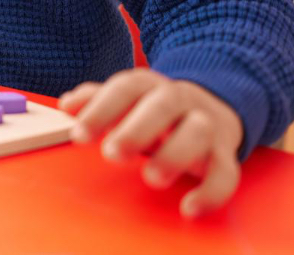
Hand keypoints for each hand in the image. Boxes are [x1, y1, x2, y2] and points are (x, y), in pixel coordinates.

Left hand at [58, 68, 243, 217]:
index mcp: (149, 85)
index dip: (102, 109)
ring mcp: (206, 125)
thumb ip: (96, 100)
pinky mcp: (225, 154)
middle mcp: (180, 99)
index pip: (125, 87)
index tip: (79, 134)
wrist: (213, 108)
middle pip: (162, 105)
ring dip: (174, 154)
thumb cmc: (154, 110)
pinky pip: (226, 172)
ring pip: (197, 132)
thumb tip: (67, 105)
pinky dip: (211, 192)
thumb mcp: (126, 101)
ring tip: (151, 177)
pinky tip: (189, 208)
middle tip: (112, 153)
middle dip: (136, 129)